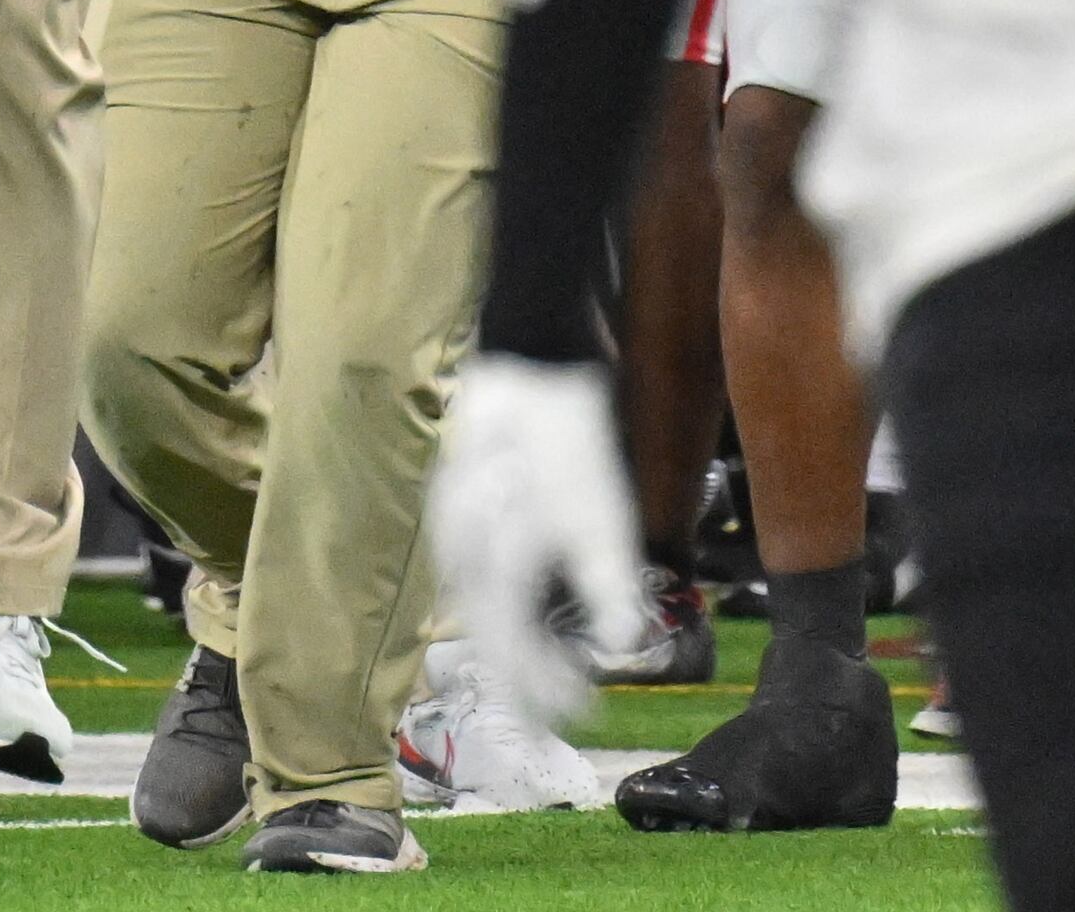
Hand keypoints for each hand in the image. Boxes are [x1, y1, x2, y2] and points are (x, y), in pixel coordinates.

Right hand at [428, 352, 643, 727]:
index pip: (511, 652)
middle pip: (488, 636)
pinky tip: (516, 609)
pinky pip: (471, 575)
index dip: (544, 689)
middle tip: (559, 708)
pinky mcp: (455, 508)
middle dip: (525, 677)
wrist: (528, 363)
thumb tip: (624, 645)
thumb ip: (608, 584)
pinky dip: (498, 603)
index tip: (582, 712)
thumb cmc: (567, 443)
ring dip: (510, 642)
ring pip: (476, 606)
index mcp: (489, 568)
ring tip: (543, 670)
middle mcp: (458, 558)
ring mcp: (450, 531)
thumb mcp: (600, 517)